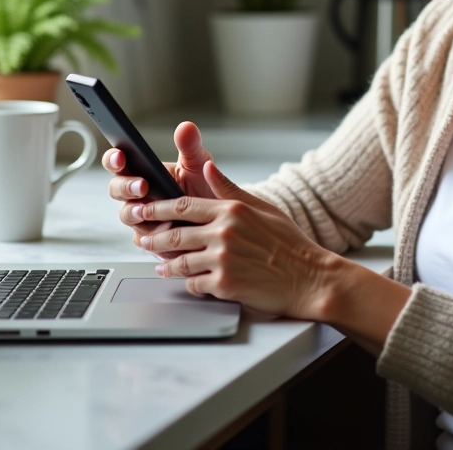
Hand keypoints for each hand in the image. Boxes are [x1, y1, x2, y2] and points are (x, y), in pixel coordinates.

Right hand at [103, 121, 219, 254]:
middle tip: (142, 186)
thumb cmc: (204, 187)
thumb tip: (186, 127)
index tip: (121, 157)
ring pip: (126, 215)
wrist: (219, 218)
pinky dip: (152, 234)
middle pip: (116, 190)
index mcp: (143, 171)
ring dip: (136, 212)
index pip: (118, 162)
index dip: (114, 159)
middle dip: (125, 187)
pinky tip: (165, 230)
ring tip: (148, 211)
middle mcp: (137, 194)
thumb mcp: (198, 164)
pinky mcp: (150, 238)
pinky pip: (142, 238)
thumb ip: (190, 146)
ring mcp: (141, 217)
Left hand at [137, 159, 338, 318]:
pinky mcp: (224, 285)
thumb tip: (206, 168)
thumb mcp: (261, 207)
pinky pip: (194, 284)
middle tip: (142, 240)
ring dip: (167, 265)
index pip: (183, 205)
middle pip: (174, 233)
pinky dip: (189, 284)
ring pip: (180, 261)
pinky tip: (187, 282)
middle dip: (152, 238)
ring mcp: (222, 259)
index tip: (143, 210)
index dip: (157, 208)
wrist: (310, 278)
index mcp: (231, 210)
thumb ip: (229, 189)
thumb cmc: (290, 243)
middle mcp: (223, 232)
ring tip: (161, 266)